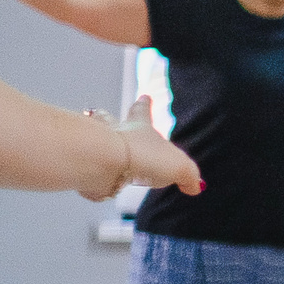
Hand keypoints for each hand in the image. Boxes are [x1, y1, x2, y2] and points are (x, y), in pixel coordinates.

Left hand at [83, 97, 201, 199]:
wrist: (106, 164)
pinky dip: (94, 178)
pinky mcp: (88, 170)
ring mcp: (98, 149)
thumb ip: (189, 176)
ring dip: (97, 145)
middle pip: (109, 120)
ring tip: (99, 152)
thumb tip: (195, 185)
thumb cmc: (142, 156)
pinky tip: (98, 185)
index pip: (143, 112)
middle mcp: (116, 134)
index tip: (144, 97)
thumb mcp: (180, 166)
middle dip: (106, 117)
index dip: (145, 105)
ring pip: (96, 142)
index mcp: (139, 127)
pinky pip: (91, 173)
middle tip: (101, 112)